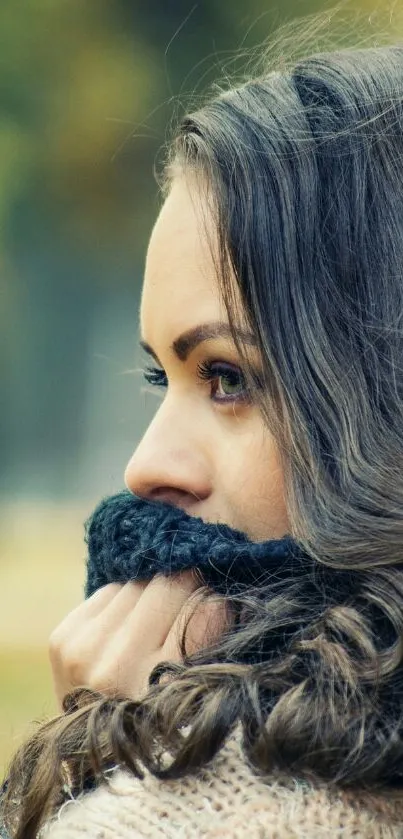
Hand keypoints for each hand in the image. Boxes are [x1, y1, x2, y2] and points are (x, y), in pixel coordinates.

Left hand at [49, 571, 228, 709]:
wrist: (94, 751)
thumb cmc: (159, 723)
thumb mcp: (197, 690)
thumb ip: (210, 634)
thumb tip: (215, 590)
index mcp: (161, 686)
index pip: (197, 606)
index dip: (207, 593)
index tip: (212, 597)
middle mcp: (116, 668)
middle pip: (162, 586)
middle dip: (179, 588)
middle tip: (184, 606)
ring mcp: (83, 651)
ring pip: (134, 584)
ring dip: (148, 595)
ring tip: (152, 624)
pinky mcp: (62, 640)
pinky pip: (108, 592)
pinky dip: (122, 604)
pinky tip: (124, 630)